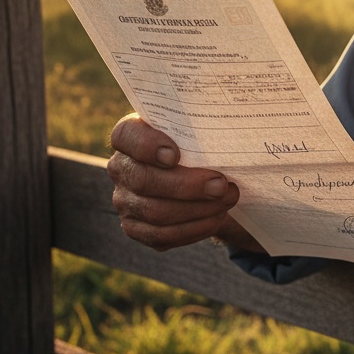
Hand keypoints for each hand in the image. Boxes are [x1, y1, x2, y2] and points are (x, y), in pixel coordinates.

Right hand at [108, 113, 253, 251]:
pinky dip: (194, 229)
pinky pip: (162, 236)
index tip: (175, 155)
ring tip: (228, 199)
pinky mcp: (136, 227)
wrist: (199, 171)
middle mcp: (121, 168)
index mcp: (129, 136)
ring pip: (155, 212)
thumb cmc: (197, 142)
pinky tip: (216, 218)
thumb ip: (202, 123)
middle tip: (220, 185)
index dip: (147, 146)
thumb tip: (232, 117)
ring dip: (197, 209)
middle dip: (187, 186)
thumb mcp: (197, 126)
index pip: (125, 136)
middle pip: (144, 180)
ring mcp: (125, 200)